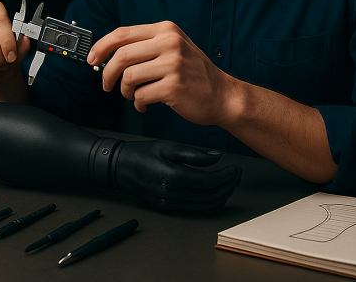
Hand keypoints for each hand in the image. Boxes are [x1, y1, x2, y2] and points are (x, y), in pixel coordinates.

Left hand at [88, 21, 235, 125]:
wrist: (223, 95)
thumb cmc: (194, 74)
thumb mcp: (174, 48)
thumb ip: (146, 46)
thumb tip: (108, 55)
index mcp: (166, 30)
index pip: (123, 33)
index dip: (102, 47)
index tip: (92, 59)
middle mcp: (170, 43)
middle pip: (121, 56)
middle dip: (108, 74)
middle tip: (108, 85)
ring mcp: (173, 64)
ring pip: (129, 77)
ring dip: (125, 91)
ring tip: (134, 95)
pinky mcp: (173, 86)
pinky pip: (140, 95)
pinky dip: (138, 103)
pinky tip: (146, 104)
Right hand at [114, 140, 241, 210]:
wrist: (119, 167)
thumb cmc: (142, 153)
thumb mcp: (168, 147)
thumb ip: (194, 154)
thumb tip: (217, 157)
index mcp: (174, 178)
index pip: (210, 182)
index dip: (227, 176)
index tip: (236, 167)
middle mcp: (173, 195)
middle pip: (211, 196)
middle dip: (228, 186)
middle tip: (237, 174)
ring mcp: (170, 204)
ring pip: (205, 205)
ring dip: (222, 195)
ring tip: (230, 183)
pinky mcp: (167, 207)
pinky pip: (195, 208)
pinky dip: (210, 202)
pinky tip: (215, 192)